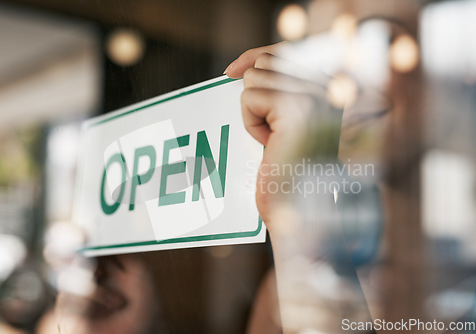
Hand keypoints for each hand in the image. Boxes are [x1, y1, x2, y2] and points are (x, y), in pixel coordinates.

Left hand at [224, 43, 340, 228]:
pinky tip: (271, 144)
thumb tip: (243, 66)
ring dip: (253, 112)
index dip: (254, 56)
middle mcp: (329, 86)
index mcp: (329, 87)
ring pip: (255, 78)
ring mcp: (316, 95)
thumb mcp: (280, 120)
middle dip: (256, 96)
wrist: (298, 208)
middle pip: (267, 60)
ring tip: (275, 139)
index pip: (285, 52)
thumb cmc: (286, 168)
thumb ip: (273, 87)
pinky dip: (251, 124)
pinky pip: (250, 99)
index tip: (230, 71)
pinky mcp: (297, 108)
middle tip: (272, 130)